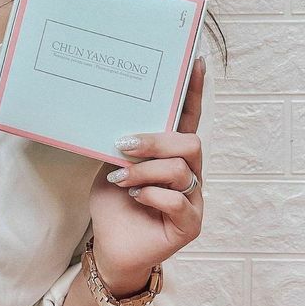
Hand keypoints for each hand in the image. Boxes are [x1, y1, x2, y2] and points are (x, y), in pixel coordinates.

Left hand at [86, 56, 205, 293]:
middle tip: (125, 145)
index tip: (196, 63)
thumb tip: (110, 108)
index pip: (189, 117)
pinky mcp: (190, 223)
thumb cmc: (114, 197)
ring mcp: (193, 198)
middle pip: (190, 142)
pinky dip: (152, 194)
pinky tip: (135, 196)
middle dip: (155, 140)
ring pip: (180, 169)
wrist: (110, 242)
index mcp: (171, 151)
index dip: (194, 91)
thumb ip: (121, 139)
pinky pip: (179, 200)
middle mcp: (188, 171)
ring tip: (120, 177)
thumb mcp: (112, 159)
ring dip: (144, 170)